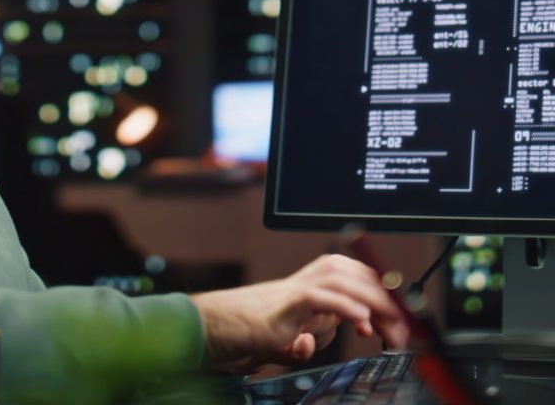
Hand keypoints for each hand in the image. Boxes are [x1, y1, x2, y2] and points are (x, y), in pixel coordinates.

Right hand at [190, 254, 408, 371]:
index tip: (401, 322)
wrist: (213, 329)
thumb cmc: (248, 332)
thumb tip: (312, 342)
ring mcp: (291, 292)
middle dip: (384, 300)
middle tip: (402, 334)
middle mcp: (303, 282)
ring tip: (390, 328)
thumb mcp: (291, 335)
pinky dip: (341, 305)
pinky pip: (315, 297)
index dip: (382, 293)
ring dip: (370, 300)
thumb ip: (308, 335)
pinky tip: (360, 319)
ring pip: (339, 278)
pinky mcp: (280, 309)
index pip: (355, 275)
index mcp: (310, 285)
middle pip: (353, 273)